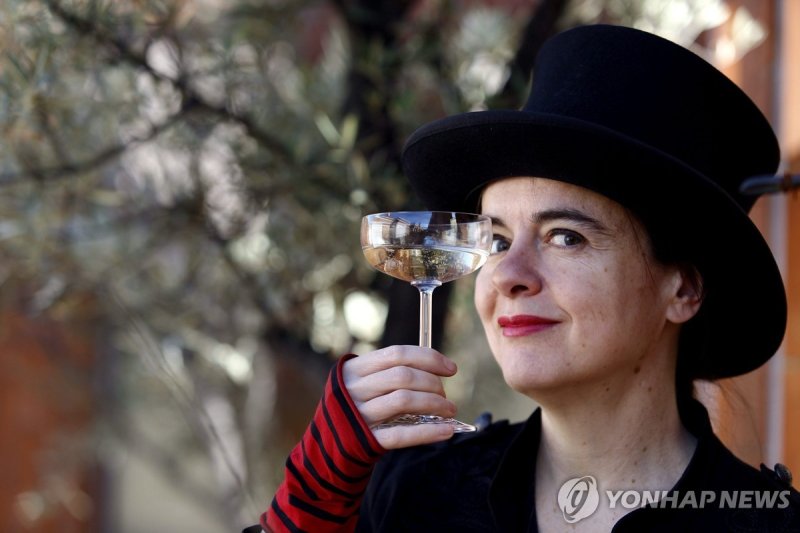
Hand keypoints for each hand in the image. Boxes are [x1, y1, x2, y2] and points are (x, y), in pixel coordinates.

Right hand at [342, 346, 458, 448]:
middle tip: (445, 395)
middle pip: (403, 376)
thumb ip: (392, 374)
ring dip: (434, 404)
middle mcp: (354, 389)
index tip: (451, 368)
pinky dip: (428, 432)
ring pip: (404, 401)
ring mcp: (358, 415)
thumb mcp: (363, 384)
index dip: (428, 358)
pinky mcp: (365, 440)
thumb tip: (439, 372)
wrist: (326, 446)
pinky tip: (447, 431)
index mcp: (355, 368)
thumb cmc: (355, 408)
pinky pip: (401, 435)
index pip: (398, 354)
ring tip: (450, 411)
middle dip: (432, 383)